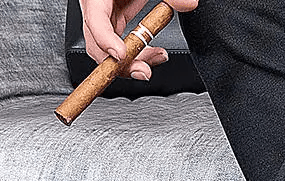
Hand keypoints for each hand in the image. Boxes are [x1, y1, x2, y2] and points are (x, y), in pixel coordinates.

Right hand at [79, 0, 198, 80]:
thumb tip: (188, 3)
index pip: (95, 21)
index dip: (106, 41)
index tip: (121, 54)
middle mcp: (97, 10)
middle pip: (100, 46)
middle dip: (122, 64)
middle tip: (144, 70)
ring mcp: (106, 19)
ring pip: (111, 54)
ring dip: (133, 63)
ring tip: (157, 58)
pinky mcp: (116, 24)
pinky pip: (122, 49)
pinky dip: (138, 56)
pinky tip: (154, 54)